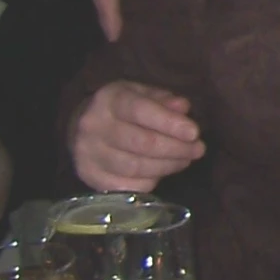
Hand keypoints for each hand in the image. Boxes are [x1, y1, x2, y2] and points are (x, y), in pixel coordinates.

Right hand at [70, 81, 205, 191]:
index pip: (142, 111)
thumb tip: (183, 108)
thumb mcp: (142, 94)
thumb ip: (163, 100)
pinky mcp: (89, 176)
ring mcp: (88, 154)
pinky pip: (126, 186)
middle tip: (198, 150)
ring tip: (185, 160)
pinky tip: (162, 172)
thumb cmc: (122, 109)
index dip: (170, 123)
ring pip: (136, 167)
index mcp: (110, 100)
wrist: (81, 127)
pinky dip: (150, 181)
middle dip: (176, 148)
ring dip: (167, 166)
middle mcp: (94, 126)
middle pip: (142, 143)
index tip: (194, 133)